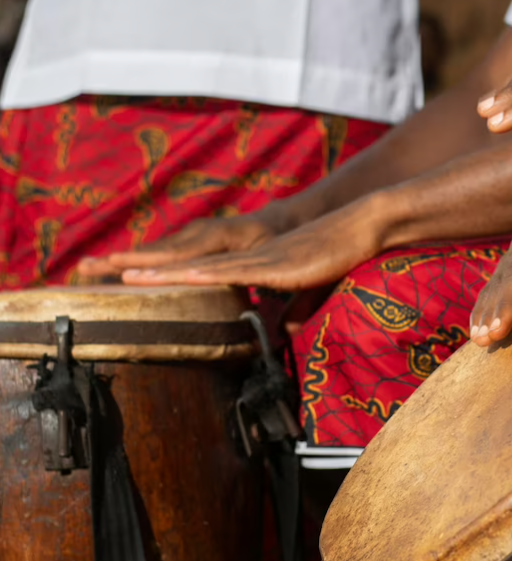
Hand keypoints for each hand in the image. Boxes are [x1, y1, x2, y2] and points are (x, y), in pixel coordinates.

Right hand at [77, 208, 288, 277]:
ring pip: (152, 250)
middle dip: (121, 260)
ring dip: (120, 259)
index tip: (126, 275)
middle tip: (87, 267)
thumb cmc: (282, 246)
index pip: (184, 257)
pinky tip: (111, 267)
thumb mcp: (281, 267)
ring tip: (86, 268)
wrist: (278, 219)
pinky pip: (158, 251)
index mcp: (222, 239)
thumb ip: (283, 298)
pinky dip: (134, 258)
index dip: (155, 268)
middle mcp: (201, 233)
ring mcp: (192, 234)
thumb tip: (286, 332)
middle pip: (157, 251)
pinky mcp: (187, 238)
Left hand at [117, 204, 380, 290]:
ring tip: (121, 275)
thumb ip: (295, 310)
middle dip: (142, 268)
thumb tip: (286, 333)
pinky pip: (230, 272)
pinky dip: (200, 276)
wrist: (362, 227)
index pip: (197, 271)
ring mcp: (257, 258)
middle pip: (185, 264)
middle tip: (100, 272)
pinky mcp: (274, 264)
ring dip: (162, 271)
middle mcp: (245, 256)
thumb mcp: (310, 290)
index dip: (162, 275)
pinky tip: (176, 278)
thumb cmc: (340, 255)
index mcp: (249, 263)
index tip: (127, 280)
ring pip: (200, 266)